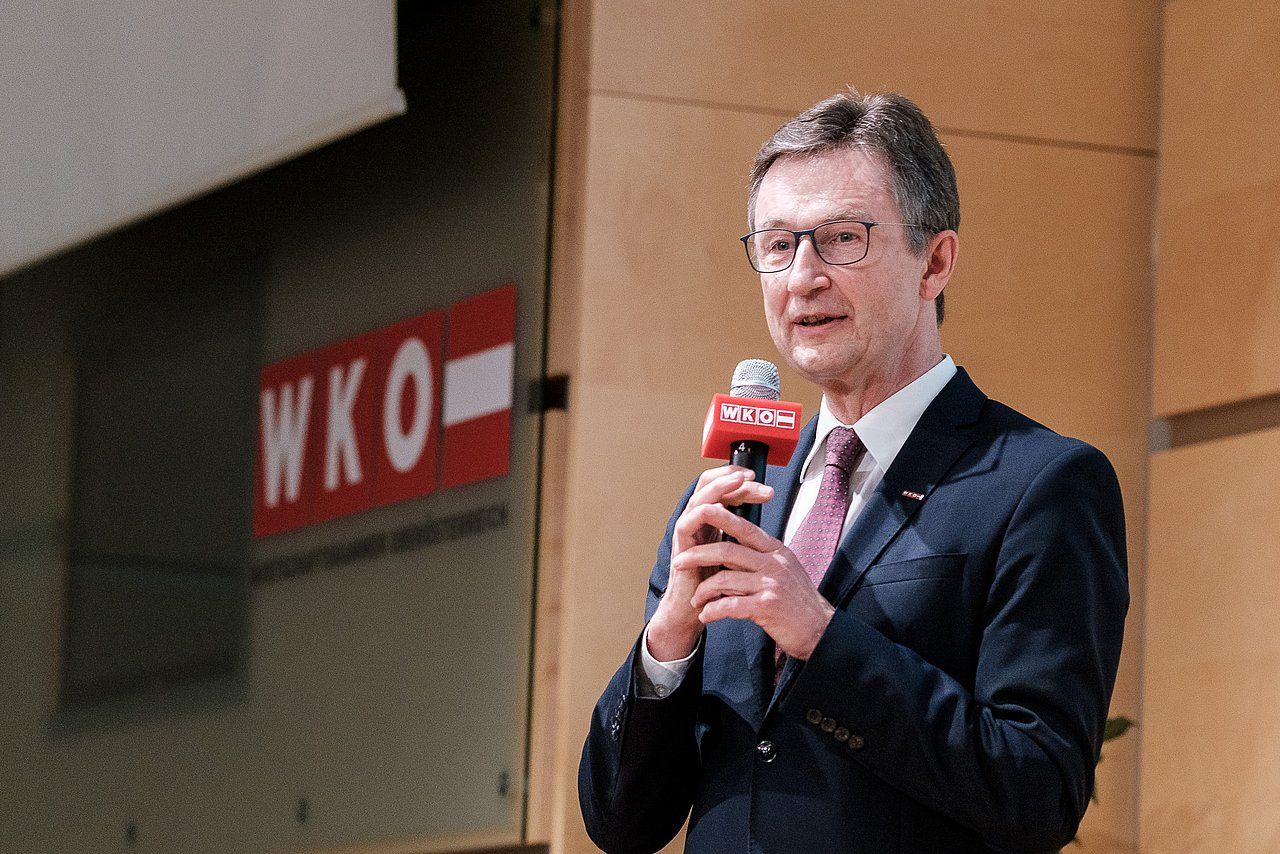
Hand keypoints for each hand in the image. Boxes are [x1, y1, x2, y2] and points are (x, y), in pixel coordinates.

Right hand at [647, 466, 773, 660]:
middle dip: (732, 479)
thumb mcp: (734, 556)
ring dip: (720, 488)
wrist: (694, 611)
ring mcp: (688, 532)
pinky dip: (702, 511)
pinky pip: (687, 521)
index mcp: (711, 522)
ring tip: (738, 482)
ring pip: (699, 498)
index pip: (724, 492)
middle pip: (710, 487)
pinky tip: (718, 506)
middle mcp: (697, 522)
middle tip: (754, 478)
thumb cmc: (715, 586)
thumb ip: (741, 538)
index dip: (740, 483)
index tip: (762, 483)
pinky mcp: (681, 546)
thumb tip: (761, 525)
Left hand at [678, 508, 834, 660]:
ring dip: (703, 590)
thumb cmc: (799, 602)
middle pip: (727, 550)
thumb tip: (731, 548)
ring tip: (695, 601)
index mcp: (777, 551)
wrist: (821, 631)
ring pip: (724, 578)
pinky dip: (713, 610)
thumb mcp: (785, 569)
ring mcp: (771, 583)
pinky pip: (729, 604)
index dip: (719, 518)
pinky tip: (706, 616)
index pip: (744, 528)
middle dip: (698, 555)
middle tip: (679, 561)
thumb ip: (761, 556)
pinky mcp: (767, 606)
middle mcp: (774, 563)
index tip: (697, 513)